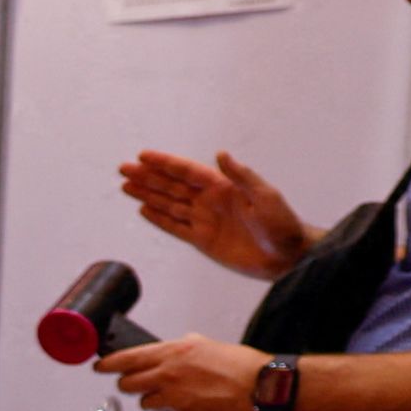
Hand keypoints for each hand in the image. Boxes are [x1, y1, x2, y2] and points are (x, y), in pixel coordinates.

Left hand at [97, 333, 271, 410]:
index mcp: (173, 352)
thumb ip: (181, 348)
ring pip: (145, 403)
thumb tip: (165, 352)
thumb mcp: (206, 345)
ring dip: (153, 400)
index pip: (126, 358)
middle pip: (127, 385)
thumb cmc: (239, 365)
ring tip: (175, 395)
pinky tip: (190, 406)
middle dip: (130, 384)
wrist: (261, 388)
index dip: (108, 364)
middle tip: (138, 383)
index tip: (99, 366)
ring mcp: (173, 398)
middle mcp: (168, 374)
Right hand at [118, 150, 310, 280]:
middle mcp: (209, 200)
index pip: (187, 172)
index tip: (144, 156)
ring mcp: (204, 220)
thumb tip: (221, 155)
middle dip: (148, 177)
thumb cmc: (282, 223)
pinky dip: (159, 219)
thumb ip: (242, 175)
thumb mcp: (265, 195)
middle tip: (124, 168)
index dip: (165, 163)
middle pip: (171, 185)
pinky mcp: (202, 240)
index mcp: (223, 187)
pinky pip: (175, 227)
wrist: (286, 256)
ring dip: (148, 195)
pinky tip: (144, 211)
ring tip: (127, 186)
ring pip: (169, 204)